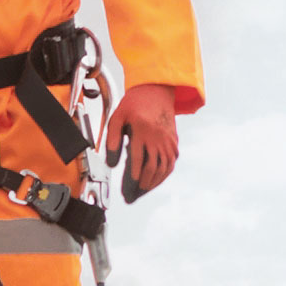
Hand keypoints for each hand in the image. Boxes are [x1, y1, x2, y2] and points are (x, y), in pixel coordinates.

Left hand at [107, 83, 185, 197]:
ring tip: (144, 190)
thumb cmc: (134, 104)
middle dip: (143, 184)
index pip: (138, 159)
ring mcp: (168, 139)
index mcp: (142, 130)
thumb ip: (112, 139)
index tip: (129, 189)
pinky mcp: (173, 140)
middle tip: (134, 195)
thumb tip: (112, 162)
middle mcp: (157, 137)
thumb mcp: (117, 117)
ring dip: (155, 182)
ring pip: (164, 167)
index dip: (133, 176)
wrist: (156, 90)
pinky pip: (172, 161)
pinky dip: (165, 173)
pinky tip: (157, 179)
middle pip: (153, 167)